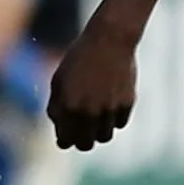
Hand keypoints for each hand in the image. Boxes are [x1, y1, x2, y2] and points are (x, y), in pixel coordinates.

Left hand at [46, 20, 138, 149]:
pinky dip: (113, 119)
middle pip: (86, 144)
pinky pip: (119, 123)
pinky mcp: (127, 103)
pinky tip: (109, 104)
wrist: (109, 39)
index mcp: (68, 106)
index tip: (66, 137)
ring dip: (98, 131)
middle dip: (82, 141)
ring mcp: (110, 108)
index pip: (66, 140)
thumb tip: (60, 132)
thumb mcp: (58, 81)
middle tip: (81, 133)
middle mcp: (89, 111)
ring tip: (95, 116)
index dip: (65, 141)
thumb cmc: (79, 59)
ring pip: (104, 137)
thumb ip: (56, 108)